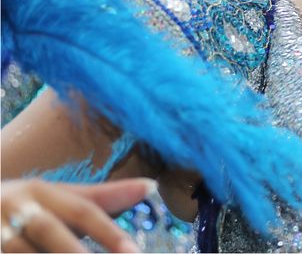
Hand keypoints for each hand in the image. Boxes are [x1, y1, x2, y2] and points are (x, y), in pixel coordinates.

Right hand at [1, 178, 151, 252]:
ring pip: (24, 250)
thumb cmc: (26, 208)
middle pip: (50, 230)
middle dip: (76, 252)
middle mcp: (16, 209)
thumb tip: (151, 187)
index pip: (81, 211)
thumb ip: (103, 198)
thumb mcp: (58, 198)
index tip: (134, 253)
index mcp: (40, 192)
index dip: (109, 233)